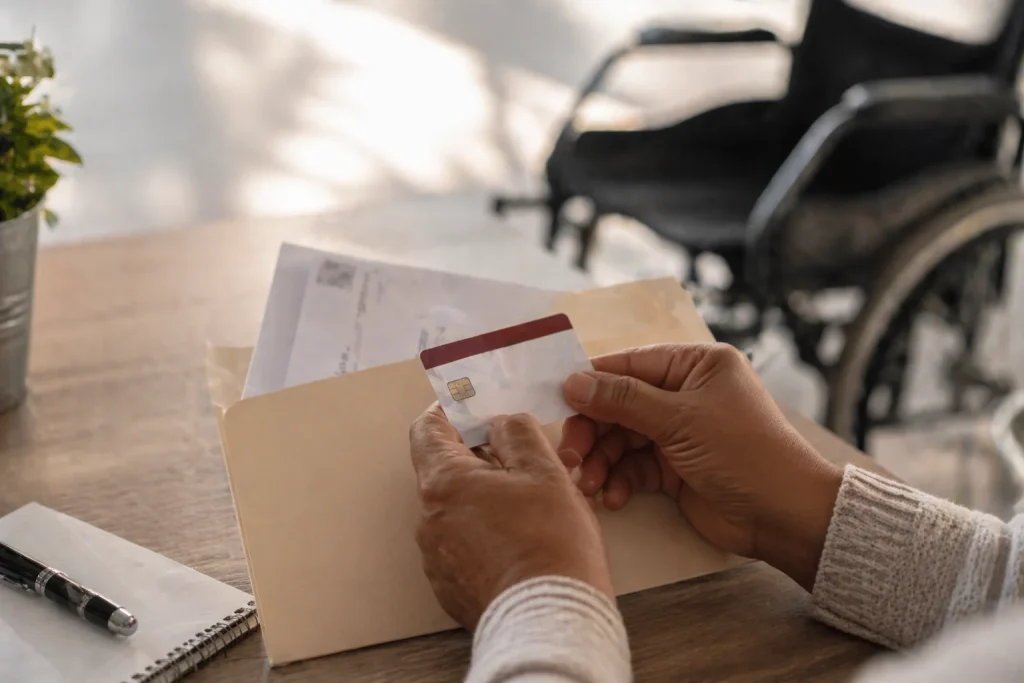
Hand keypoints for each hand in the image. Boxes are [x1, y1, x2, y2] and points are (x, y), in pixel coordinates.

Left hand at [409, 406, 612, 628]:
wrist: (551, 620)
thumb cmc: (550, 545)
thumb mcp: (545, 471)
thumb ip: (517, 433)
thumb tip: (501, 423)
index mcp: (443, 483)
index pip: (427, 429)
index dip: (450, 411)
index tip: (472, 406)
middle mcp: (428, 519)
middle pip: (444, 470)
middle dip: (479, 458)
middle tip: (521, 458)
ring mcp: (436, 557)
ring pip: (455, 509)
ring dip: (484, 498)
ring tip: (529, 505)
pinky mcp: (449, 586)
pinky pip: (461, 544)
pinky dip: (484, 533)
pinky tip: (520, 540)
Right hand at [560, 343, 841, 590]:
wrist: (784, 516)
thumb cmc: (741, 452)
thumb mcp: (679, 420)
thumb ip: (622, 400)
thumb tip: (571, 382)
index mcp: (695, 366)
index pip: (630, 365)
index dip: (591, 383)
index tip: (557, 402)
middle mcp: (685, 394)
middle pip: (620, 405)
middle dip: (594, 431)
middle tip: (570, 456)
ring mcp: (680, 433)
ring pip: (623, 439)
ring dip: (601, 461)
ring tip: (588, 483)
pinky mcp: (675, 469)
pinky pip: (634, 467)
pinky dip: (620, 480)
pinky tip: (614, 497)